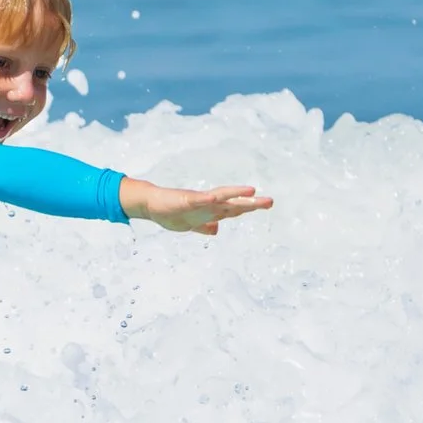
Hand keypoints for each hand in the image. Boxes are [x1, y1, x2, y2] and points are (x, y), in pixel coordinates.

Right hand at [120, 179, 272, 234]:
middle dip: (252, 204)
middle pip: (234, 204)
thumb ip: (204, 227)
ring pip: (221, 198)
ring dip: (236, 195)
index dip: (250, 207)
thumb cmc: (171, 212)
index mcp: (211, 211)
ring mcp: (198, 201)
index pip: (235, 209)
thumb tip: (216, 230)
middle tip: (270, 201)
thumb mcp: (192, 225)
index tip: (267, 204)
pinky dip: (209, 198)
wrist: (152, 205)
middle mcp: (208, 205)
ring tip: (252, 192)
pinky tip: (218, 197)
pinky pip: (199, 199)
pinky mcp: (186, 200)